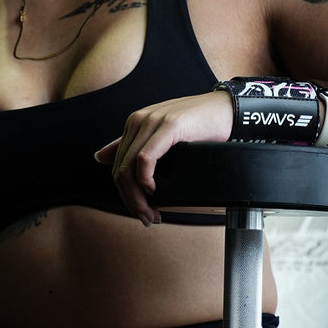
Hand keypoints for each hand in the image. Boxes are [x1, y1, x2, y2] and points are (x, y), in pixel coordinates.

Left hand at [95, 91, 232, 225]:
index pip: (118, 166)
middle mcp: (138, 121)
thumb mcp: (162, 135)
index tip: (141, 212)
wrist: (227, 110)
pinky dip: (145, 178)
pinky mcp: (168, 125)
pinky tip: (153, 189)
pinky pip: (145, 158)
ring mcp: (152, 121)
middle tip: (147, 218)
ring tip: (151, 212)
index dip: (125, 195)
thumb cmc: (199, 123)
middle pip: (120, 170)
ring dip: (137, 196)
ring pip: (129, 167)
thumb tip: (100, 157)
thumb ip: (133, 144)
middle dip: (131, 200)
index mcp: (134, 124)